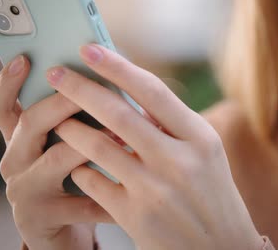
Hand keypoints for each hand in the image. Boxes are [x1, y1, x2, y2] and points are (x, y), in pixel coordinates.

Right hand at [0, 55, 111, 249]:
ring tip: (123, 135)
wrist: (61, 232)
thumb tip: (108, 72)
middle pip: (30, 123)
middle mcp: (14, 160)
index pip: (1, 105)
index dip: (7, 82)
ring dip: (92, 144)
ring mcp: (25, 190)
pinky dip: (110, 193)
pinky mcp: (41, 218)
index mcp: (18, 137)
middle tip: (90, 90)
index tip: (24, 59)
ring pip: (57, 158)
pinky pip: (82, 202)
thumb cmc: (71, 176)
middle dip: (62, 103)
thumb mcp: (64, 144)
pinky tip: (134, 187)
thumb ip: (74, 115)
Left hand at [49, 44, 262, 249]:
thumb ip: (172, 124)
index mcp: (200, 138)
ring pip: (97, 147)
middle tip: (56, 73)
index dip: (117, 67)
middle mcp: (179, 161)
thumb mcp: (206, 154)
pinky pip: (93, 182)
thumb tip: (128, 92)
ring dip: (71, 128)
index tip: (89, 49)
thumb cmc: (212, 194)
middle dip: (80, 89)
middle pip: (118, 114)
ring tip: (58, 118)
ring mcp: (155, 190)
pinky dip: (80, 167)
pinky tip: (78, 164)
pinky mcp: (134, 216)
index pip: (153, 92)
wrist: (222, 249)